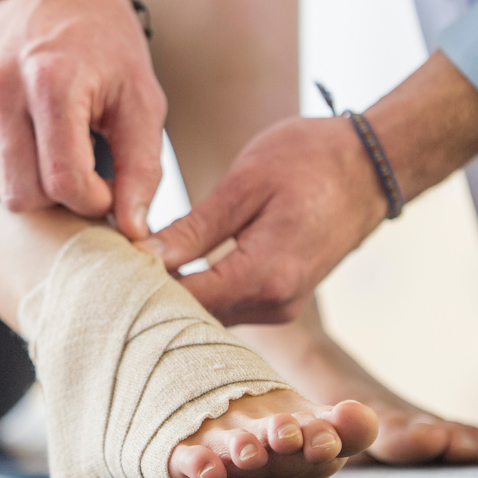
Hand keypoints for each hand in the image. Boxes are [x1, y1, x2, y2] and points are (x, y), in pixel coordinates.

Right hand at [0, 0, 166, 239]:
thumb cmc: (106, 46)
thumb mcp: (142, 100)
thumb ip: (141, 168)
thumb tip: (133, 232)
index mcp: (53, 81)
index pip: (63, 182)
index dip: (91, 201)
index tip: (105, 187)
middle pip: (18, 193)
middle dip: (55, 201)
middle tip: (78, 175)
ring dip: (18, 190)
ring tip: (46, 162)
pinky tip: (15, 155)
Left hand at [139, 52, 477, 323]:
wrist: (373, 165)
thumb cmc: (312, 159)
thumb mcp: (245, 183)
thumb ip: (194, 228)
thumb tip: (144, 256)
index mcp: (265, 275)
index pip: (186, 301)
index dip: (141, 288)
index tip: (105, 268)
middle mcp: (276, 303)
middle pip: (195, 317)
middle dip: (152, 296)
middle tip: (107, 269)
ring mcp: (282, 305)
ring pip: (210, 315)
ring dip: (174, 295)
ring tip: (132, 265)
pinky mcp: (283, 297)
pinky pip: (229, 304)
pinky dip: (199, 291)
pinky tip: (171, 267)